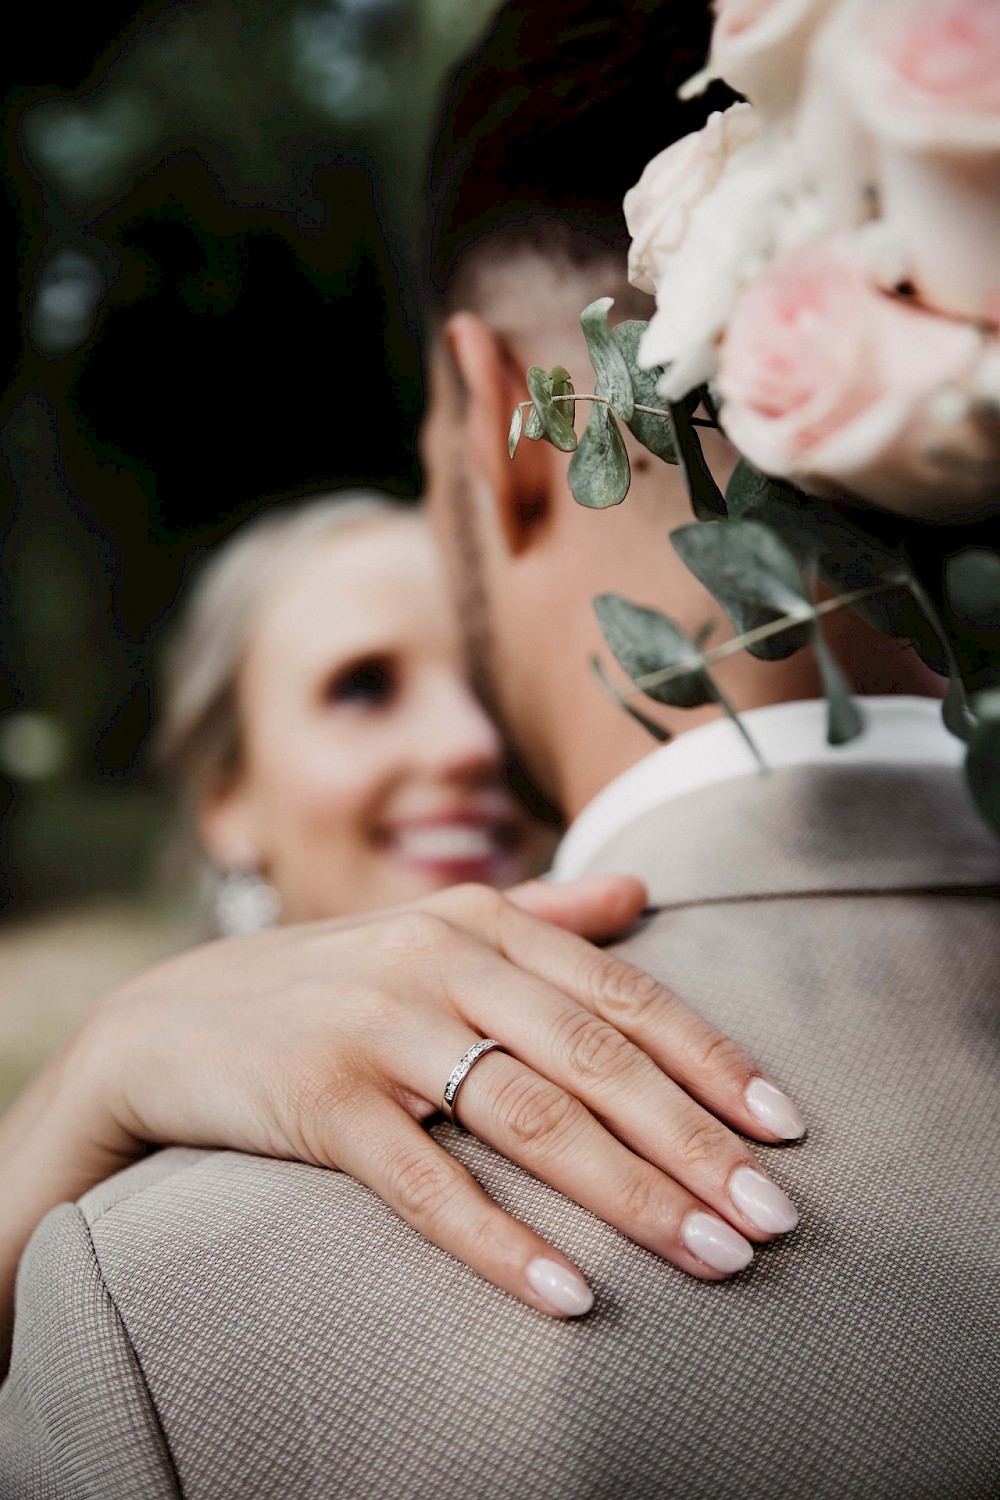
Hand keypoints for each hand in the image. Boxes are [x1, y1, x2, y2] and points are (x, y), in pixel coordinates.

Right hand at [3, 876, 804, 1344]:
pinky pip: (425, 1183)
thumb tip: (642, 892)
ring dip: (629, 1196)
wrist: (169, 1021)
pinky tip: (569, 1297)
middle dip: (695, 1142)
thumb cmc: (328, 981)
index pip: (621, 993)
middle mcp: (438, 962)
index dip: (711, 1059)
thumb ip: (541, 913)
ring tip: (710, 1258)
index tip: (785, 1126)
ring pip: (530, 1118)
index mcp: (479, 922)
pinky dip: (499, 1241)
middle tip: (776, 1217)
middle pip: (595, 1060)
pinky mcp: (319, 1102)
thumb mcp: (433, 928)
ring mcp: (377, 1030)